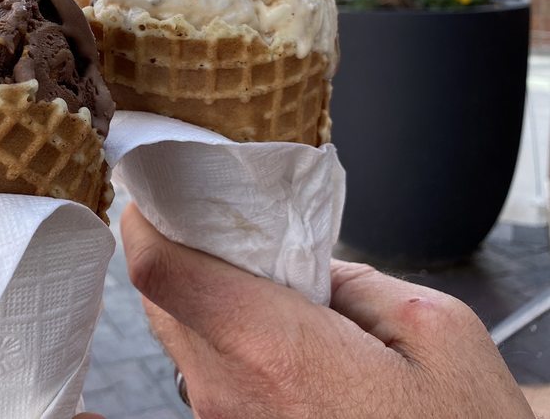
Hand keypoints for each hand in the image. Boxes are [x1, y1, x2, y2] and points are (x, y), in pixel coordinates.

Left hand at [121, 203, 534, 418]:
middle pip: (162, 300)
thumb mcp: (435, 331)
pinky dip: (222, 335)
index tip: (154, 190)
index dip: (145, 220)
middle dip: (178, 250)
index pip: (163, 272)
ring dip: (201, 294)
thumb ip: (357, 279)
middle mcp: (231, 391)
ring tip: (252, 270)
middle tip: (212, 217)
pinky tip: (269, 324)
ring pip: (182, 336)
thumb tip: (307, 263)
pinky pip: (208, 372)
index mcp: (272, 351)